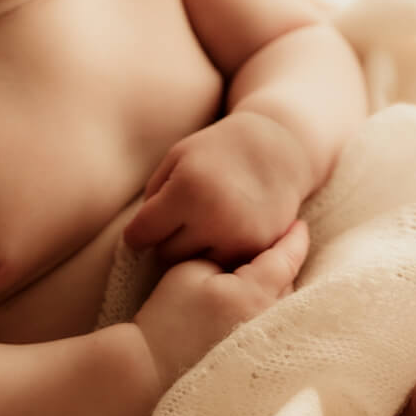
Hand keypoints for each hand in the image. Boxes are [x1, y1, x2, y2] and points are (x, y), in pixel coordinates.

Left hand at [122, 110, 311, 266]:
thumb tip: (137, 242)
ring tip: (203, 225)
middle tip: (179, 221)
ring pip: (195, 267)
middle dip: (166, 240)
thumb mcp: (176, 158)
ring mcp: (241, 237)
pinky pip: (224, 267)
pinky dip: (219, 254)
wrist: (279, 148)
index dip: (137, 231)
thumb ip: (151, 198)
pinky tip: (224, 232)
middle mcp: (215, 217)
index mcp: (187, 191)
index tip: (144, 224)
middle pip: (166, 255)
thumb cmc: (217, 151)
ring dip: (193, 251)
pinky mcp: (261, 248)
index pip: (139, 235)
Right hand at [133, 218, 308, 395]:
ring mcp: (266, 345)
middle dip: (284, 264)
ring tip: (264, 274)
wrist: (153, 369)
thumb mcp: (190, 271)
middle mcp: (267, 321)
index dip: (294, 238)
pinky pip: (274, 326)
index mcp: (253, 295)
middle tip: (275, 246)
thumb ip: (225, 255)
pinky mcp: (258, 360)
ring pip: (284, 305)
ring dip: (278, 288)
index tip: (298, 224)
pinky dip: (270, 309)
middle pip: (289, 282)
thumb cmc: (168, 319)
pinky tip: (254, 304)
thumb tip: (250, 256)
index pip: (286, 259)